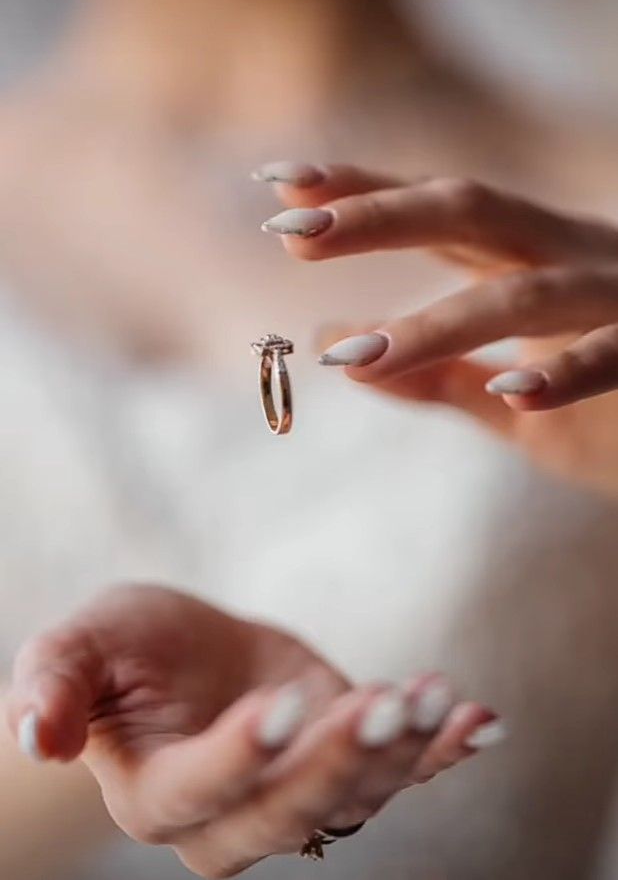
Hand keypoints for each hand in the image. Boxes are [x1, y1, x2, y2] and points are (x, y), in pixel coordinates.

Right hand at [7, 585, 500, 877]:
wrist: (185, 656)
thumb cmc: (128, 651)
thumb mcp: (83, 645)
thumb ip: (54, 683)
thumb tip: (37, 739)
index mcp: (159, 794)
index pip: (203, 791)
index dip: (242, 755)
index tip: (280, 702)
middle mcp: (232, 818)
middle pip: (293, 812)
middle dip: (343, 761)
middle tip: (388, 698)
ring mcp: (297, 794)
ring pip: (356, 798)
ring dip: (403, 751)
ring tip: (432, 694)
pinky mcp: (344, 761)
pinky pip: (401, 774)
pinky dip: (444, 752)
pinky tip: (482, 721)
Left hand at [257, 162, 617, 494]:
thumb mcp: (512, 397)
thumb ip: (432, 373)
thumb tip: (331, 344)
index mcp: (536, 260)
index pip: (437, 215)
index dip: (363, 194)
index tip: (280, 183)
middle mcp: (573, 261)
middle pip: (470, 214)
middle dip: (383, 218)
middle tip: (292, 232)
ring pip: (525, 296)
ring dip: (438, 325)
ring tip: (353, 359)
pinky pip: (616, 356)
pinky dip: (567, 373)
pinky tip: (512, 391)